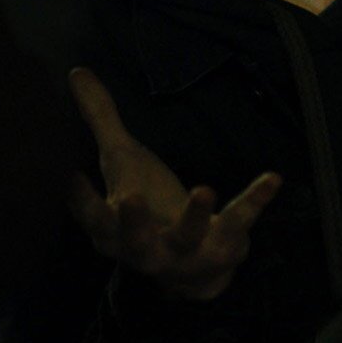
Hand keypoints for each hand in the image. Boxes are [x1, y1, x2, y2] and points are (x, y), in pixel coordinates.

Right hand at [67, 67, 281, 301]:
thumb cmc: (148, 210)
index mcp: (112, 230)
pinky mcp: (222, 246)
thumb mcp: (122, 162)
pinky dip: (254, 200)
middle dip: (133, 223)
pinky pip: (238, 222)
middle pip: (134, 240)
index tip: (69, 175)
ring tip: (203, 190)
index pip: (92, 216)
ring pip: (185, 237)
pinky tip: (271, 178)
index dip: (81, 200)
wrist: (190, 272)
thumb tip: (78, 70)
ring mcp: (185, 252)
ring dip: (193, 217)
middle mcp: (143, 249)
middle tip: (130, 199)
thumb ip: (101, 118)